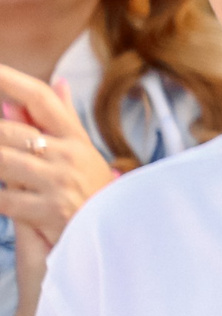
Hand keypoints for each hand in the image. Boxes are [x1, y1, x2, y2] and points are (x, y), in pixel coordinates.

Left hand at [0, 68, 118, 250]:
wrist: (115, 235)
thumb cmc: (93, 190)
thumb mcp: (84, 151)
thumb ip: (63, 118)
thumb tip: (58, 82)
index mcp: (75, 137)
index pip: (40, 99)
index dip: (10, 80)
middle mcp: (68, 155)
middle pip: (9, 132)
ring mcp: (59, 182)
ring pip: (1, 162)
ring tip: (1, 164)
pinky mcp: (49, 211)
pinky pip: (4, 199)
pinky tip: (1, 195)